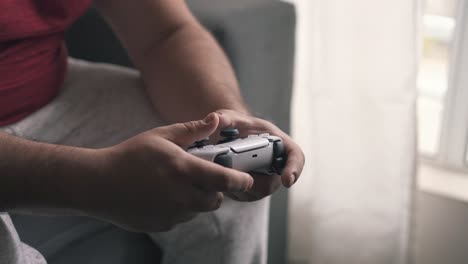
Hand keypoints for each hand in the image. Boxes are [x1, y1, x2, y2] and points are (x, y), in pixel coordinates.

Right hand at [91, 113, 253, 231]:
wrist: (98, 183)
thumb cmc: (130, 155)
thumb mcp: (161, 136)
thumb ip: (192, 130)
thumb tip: (216, 120)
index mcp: (183, 169)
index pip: (224, 179)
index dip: (240, 181)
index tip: (246, 179)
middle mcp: (181, 194)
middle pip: (215, 200)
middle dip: (216, 191)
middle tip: (203, 179)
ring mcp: (171, 213)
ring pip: (198, 210)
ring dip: (197, 200)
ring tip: (178, 185)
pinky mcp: (162, 225)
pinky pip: (181, 219)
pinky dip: (180, 209)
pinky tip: (163, 196)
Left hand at [214, 109, 304, 200]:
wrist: (228, 138)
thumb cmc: (236, 126)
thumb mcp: (229, 118)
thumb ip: (224, 118)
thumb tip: (215, 119)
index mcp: (278, 142)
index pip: (295, 157)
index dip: (294, 169)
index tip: (286, 180)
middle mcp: (274, 165)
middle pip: (271, 182)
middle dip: (250, 178)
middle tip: (229, 168)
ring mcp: (263, 181)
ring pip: (253, 191)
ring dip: (236, 182)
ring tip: (222, 167)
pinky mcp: (250, 191)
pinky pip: (242, 195)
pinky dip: (229, 187)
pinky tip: (218, 176)